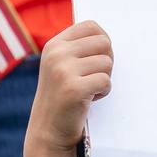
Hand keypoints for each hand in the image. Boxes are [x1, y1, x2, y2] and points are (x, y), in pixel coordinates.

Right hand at [26, 21, 112, 154]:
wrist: (48, 130)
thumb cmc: (63, 95)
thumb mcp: (63, 64)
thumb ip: (80, 48)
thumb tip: (107, 37)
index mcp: (54, 44)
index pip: (91, 26)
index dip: (102, 42)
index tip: (94, 60)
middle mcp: (56, 54)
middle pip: (104, 42)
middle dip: (106, 61)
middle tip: (93, 77)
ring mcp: (63, 70)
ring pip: (107, 63)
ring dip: (104, 79)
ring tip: (88, 90)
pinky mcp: (73, 89)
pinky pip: (106, 81)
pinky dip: (103, 92)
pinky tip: (89, 99)